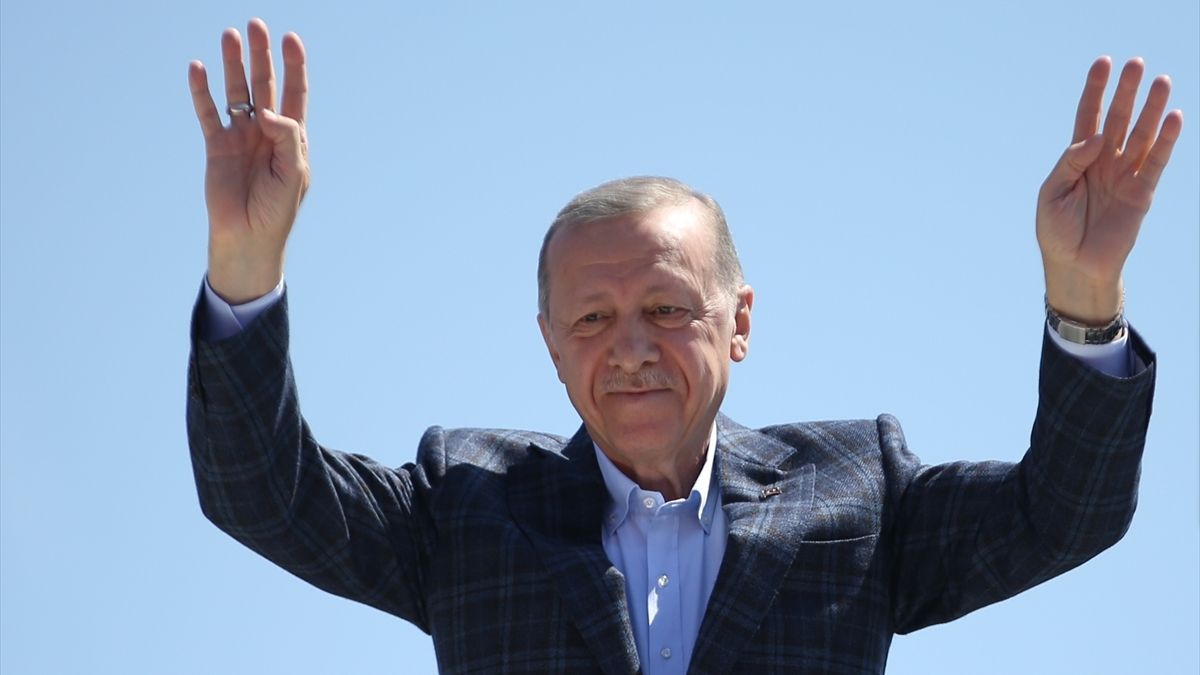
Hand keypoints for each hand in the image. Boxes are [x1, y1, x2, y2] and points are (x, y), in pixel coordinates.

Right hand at [188, 19, 308, 303]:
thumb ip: (287, 137)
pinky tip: (198, 68)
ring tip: (228, 35)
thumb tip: (269, 112)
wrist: (249, 237)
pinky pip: (208, 113)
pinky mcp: (216, 146)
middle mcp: (265, 132)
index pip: (294, 93)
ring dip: (233, 65)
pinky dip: (202, 91)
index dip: (294, 66)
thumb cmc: (277, 209)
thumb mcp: (293, 171)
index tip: (291, 38)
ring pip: (236, 93)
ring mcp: (240, 136)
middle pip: (264, 85)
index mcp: (290, 137)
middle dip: (261, 55)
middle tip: (255, 25)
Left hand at [1037, 57, 1182, 323]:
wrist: (1074, 266)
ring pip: (1141, 135)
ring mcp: (1125, 175)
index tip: (1103, 63)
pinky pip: (1156, 162)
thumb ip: (1071, 161)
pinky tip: (1173, 117)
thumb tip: (1099, 136)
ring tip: (1161, 81)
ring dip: (1151, 108)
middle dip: (1127, 92)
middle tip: (1137, 64)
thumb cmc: (1056, 231)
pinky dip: (1165, 140)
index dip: (1095, 90)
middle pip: (1119, 119)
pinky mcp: (1142, 193)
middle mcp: (1104, 162)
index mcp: (1078, 159)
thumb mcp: (1052, 192)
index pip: (1089, 116)